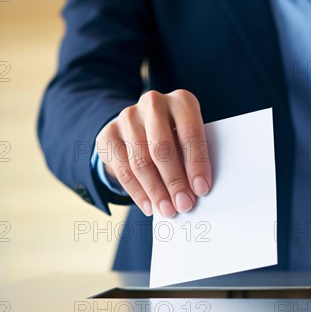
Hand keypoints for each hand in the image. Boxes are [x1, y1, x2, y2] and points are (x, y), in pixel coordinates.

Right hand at [96, 90, 210, 217]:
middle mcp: (153, 104)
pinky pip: (123, 169)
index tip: (201, 189)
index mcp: (181, 101)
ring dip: (156, 191)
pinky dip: (137, 192)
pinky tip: (149, 206)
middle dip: (174, 181)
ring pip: (140, 161)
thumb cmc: (176, 136)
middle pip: (162, 147)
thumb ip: (193, 157)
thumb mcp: (189, 139)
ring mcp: (128, 117)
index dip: (196, 163)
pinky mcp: (108, 134)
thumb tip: (197, 191)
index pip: (189, 133)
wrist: (141, 126)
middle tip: (184, 205)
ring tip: (168, 210)